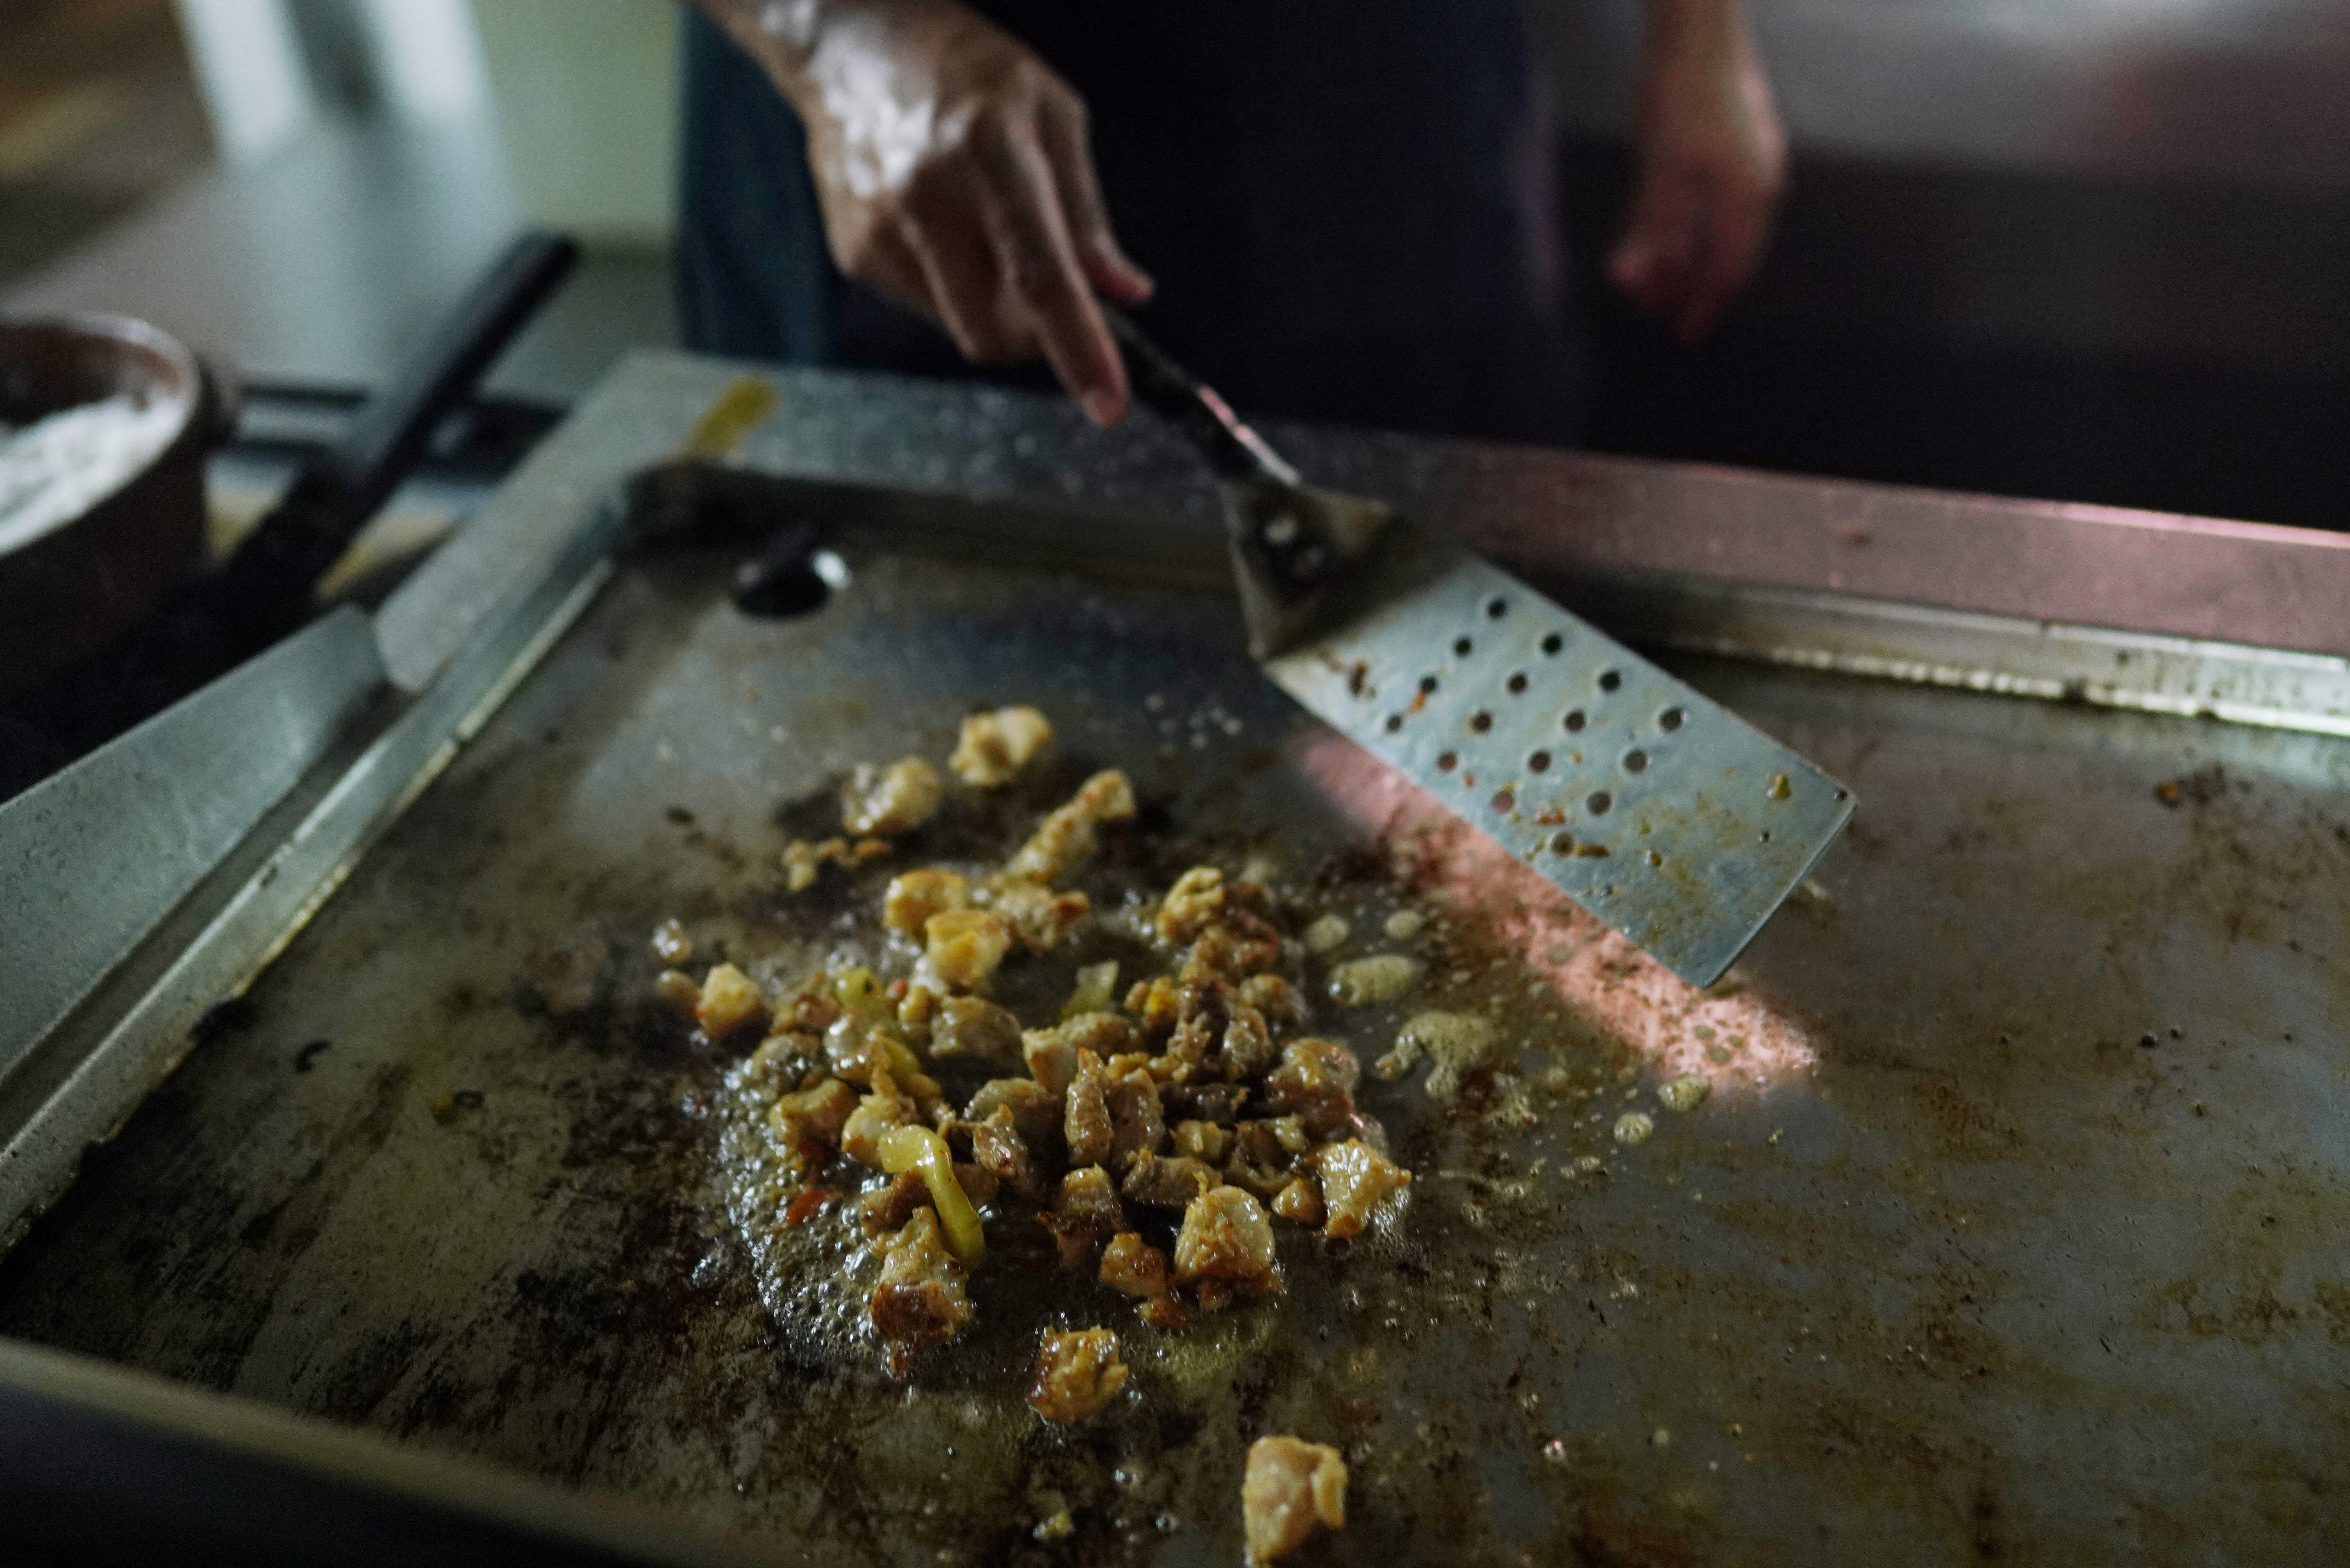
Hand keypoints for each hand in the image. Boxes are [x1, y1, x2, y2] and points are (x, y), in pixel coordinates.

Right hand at [784, 1, 1152, 423]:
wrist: (850, 45)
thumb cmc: (966, 72)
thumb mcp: (1050, 115)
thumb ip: (1087, 215)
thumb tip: (1124, 294)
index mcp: (988, 148)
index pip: (1039, 274)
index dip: (1078, 348)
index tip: (1109, 405)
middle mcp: (925, 195)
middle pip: (992, 330)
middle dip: (1033, 333)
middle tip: (1049, 286)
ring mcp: (879, 230)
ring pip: (960, 325)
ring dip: (991, 302)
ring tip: (979, 224)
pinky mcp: (854, 253)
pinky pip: (927, 306)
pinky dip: (952, 284)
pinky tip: (940, 223)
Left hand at [1608, 0, 1785, 342]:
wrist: (1697, 27)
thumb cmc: (1685, 92)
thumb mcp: (1662, 166)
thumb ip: (1650, 226)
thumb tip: (1629, 280)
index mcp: (1746, 196)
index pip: (1728, 269)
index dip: (1704, 304)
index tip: (1683, 334)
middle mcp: (1751, 185)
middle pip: (1720, 253)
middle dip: (1686, 286)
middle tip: (1654, 313)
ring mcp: (1738, 163)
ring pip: (1707, 227)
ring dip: (1677, 258)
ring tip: (1647, 283)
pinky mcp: (1718, 145)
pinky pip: (1699, 200)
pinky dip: (1676, 225)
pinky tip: (1652, 237)